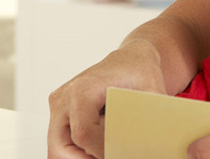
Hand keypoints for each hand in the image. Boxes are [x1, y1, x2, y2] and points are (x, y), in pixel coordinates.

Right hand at [47, 40, 166, 158]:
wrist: (130, 60)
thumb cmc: (140, 72)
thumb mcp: (152, 91)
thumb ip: (150, 115)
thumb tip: (152, 141)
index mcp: (83, 89)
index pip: (83, 133)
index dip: (101, 151)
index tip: (122, 154)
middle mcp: (64, 97)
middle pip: (59, 146)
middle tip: (109, 158)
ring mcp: (59, 105)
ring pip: (57, 146)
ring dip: (79, 156)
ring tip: (107, 153)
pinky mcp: (60, 112)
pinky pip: (62, 140)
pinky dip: (78, 150)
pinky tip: (102, 147)